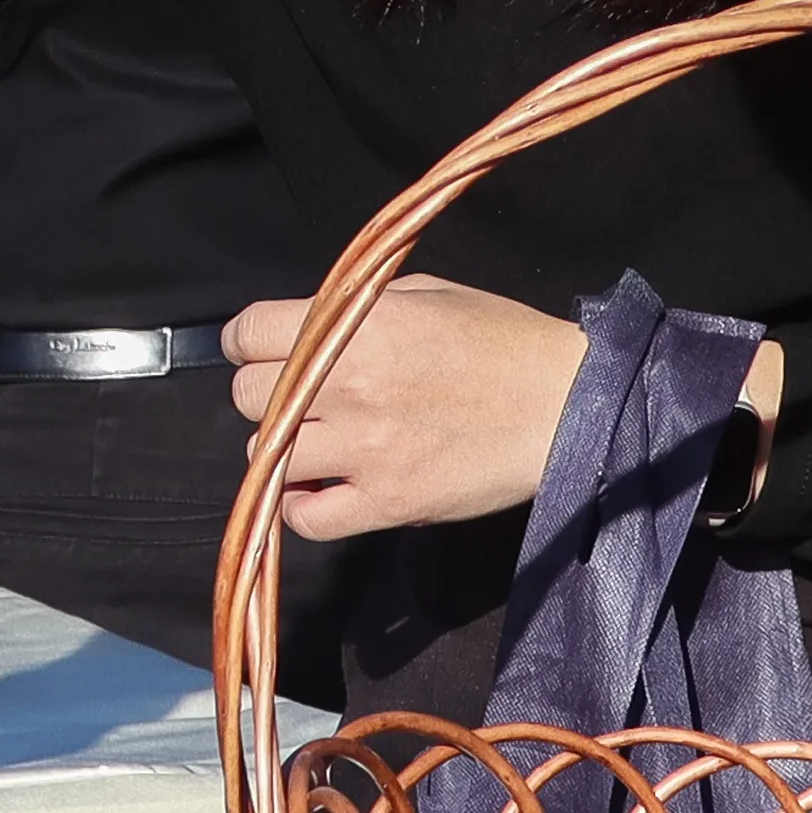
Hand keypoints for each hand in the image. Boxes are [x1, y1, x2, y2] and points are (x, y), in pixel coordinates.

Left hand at [222, 275, 594, 541]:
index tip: (260, 351)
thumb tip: (305, 330)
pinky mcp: (386, 502)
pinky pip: (306, 518)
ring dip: (284, 450)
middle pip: (246, 396)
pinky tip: (323, 490)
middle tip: (301, 397)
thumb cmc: (502, 341)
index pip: (248, 334)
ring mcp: (365, 450)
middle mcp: (351, 386)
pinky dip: (303, 507)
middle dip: (267, 394)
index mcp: (359, 326)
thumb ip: (353, 310)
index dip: (247, 342)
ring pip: (266, 456)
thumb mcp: (424, 295)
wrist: (565, 406)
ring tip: (319, 444)